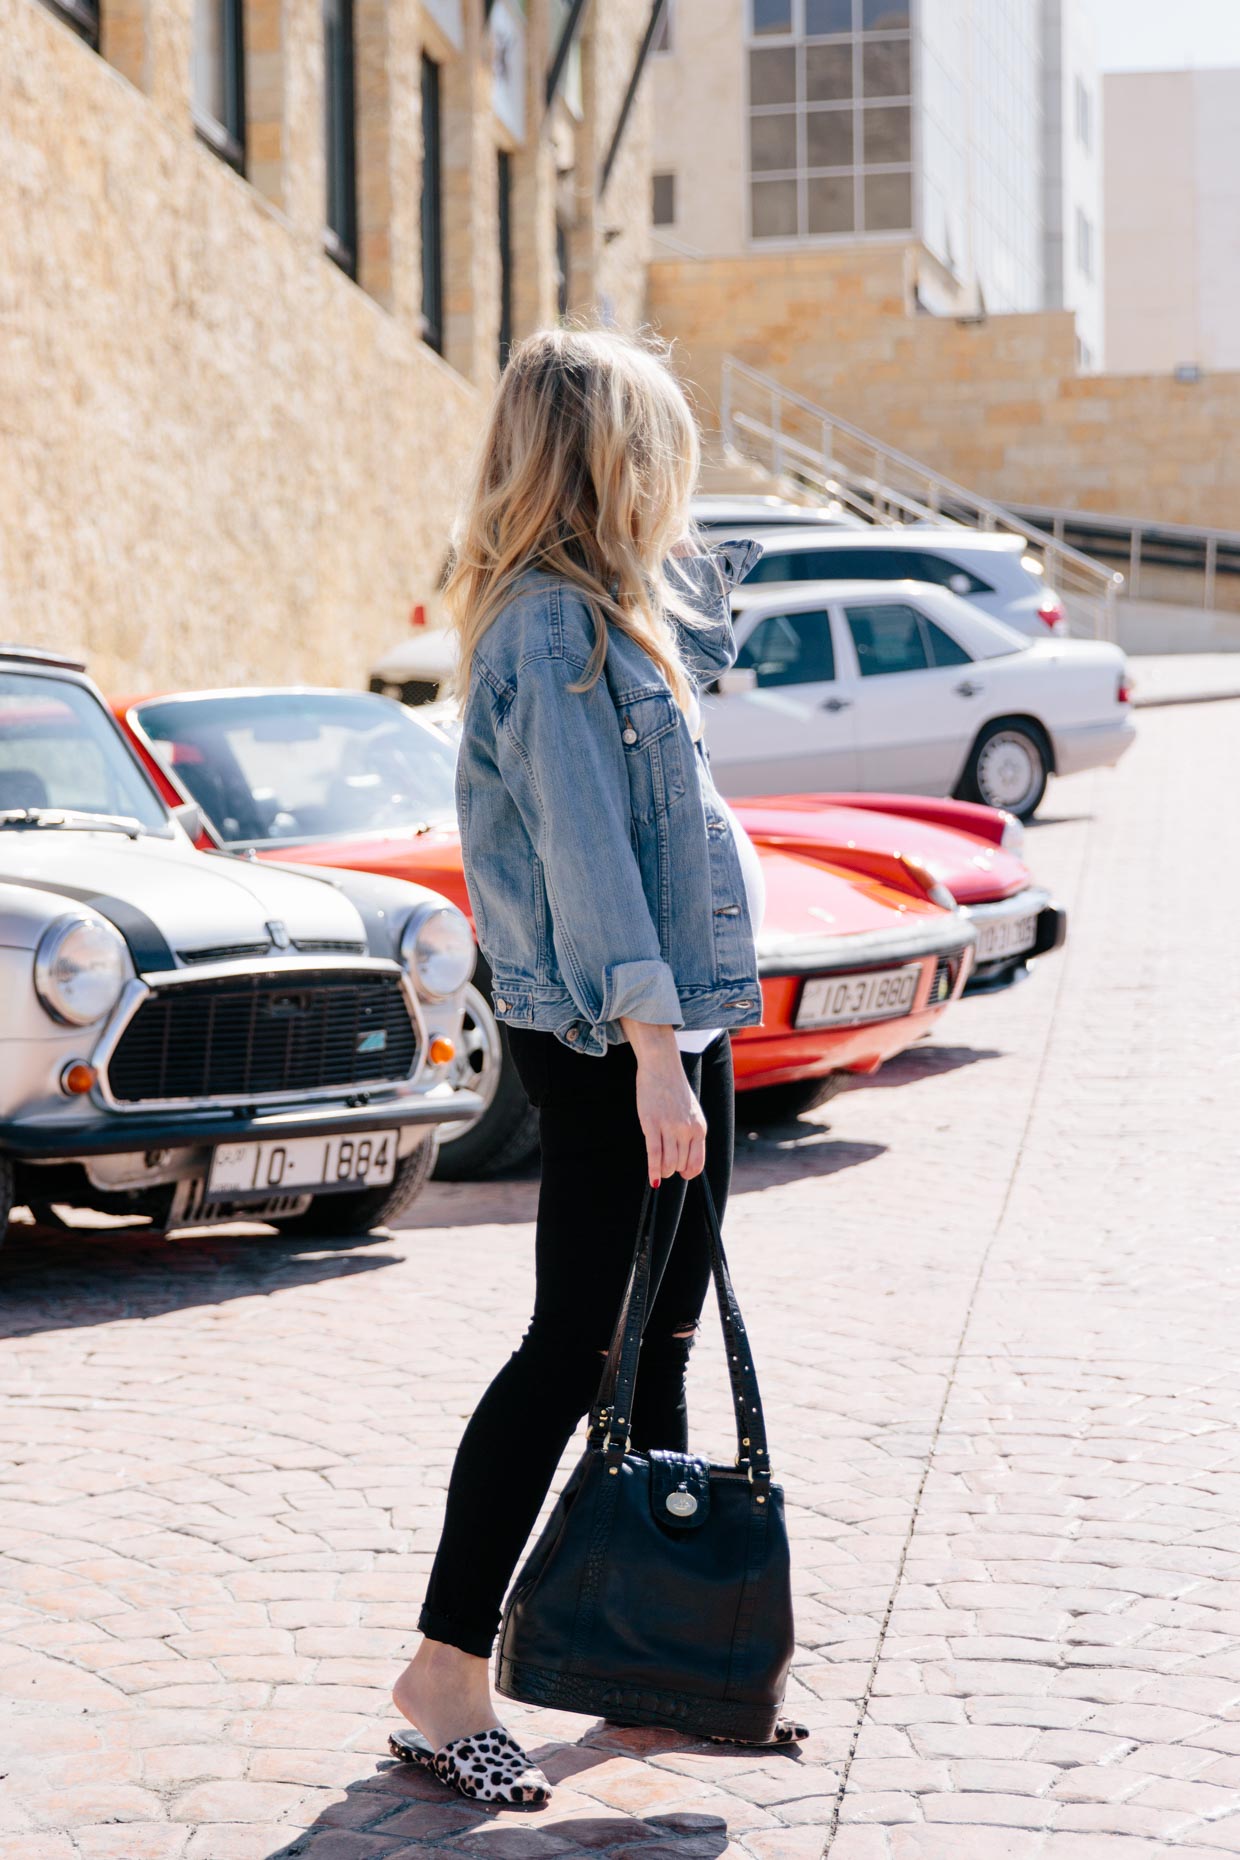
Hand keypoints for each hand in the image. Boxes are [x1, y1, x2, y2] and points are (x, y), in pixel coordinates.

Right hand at [620, 1020, 707, 1183]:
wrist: (661, 1066)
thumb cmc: (674, 1089)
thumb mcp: (691, 1112)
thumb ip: (690, 1133)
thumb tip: (683, 1158)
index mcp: (700, 1127)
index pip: (698, 1162)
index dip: (689, 1173)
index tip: (682, 1174)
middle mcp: (687, 1129)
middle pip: (680, 1164)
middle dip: (673, 1169)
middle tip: (666, 1166)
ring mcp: (669, 1127)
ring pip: (668, 1162)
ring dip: (664, 1172)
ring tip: (659, 1171)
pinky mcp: (651, 1124)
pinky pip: (654, 1154)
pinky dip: (653, 1170)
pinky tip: (652, 1180)